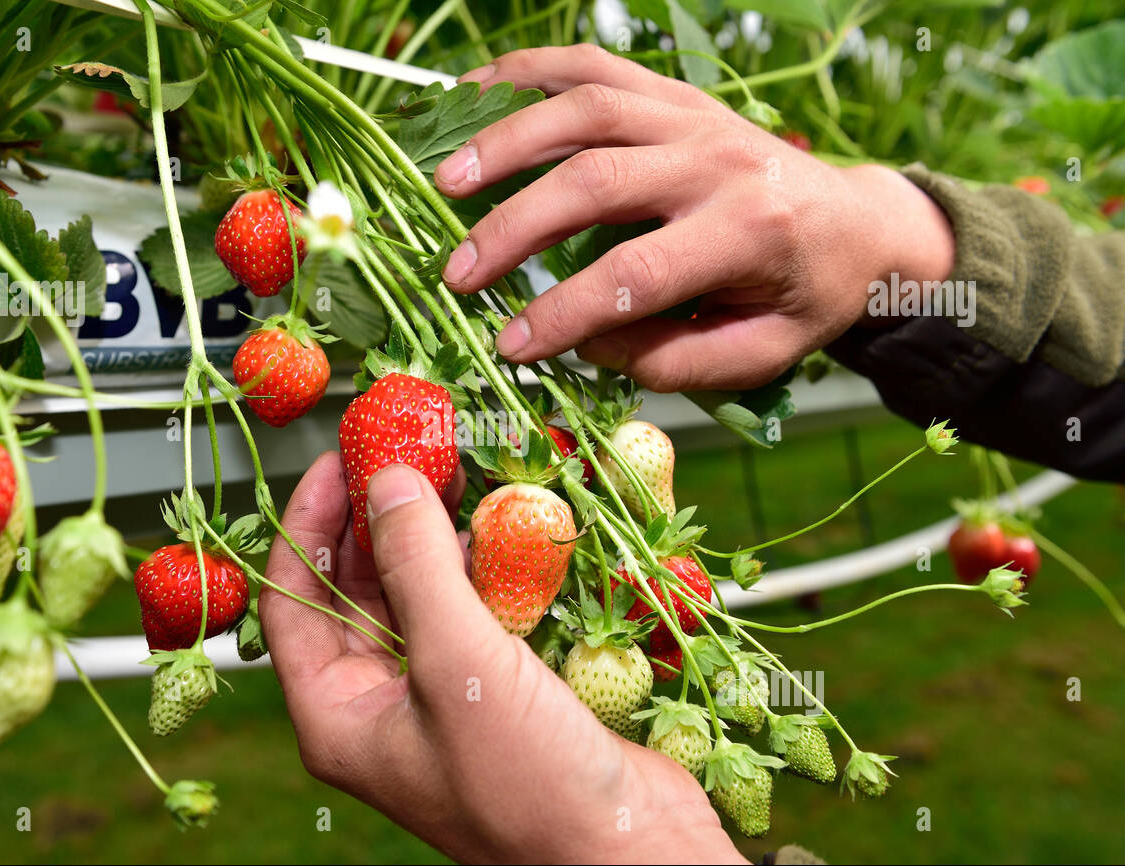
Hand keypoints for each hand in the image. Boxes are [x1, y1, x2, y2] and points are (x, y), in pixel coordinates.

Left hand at [260, 452, 745, 863]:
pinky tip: (497, 526)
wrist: (629, 851)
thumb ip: (417, 566)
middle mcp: (379, 706)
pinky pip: (468, 612)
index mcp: (339, 716)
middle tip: (402, 453)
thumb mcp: (456, 664)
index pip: (292, 602)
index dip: (306, 526)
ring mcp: (437, 697)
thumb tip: (386, 483)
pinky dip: (479, 567)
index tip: (335, 464)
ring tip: (451, 473)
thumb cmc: (529, 787)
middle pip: (355, 592)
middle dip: (376, 520)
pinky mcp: (493, 689)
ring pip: (416, 597)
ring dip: (432, 536)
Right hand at [435, 44, 955, 392]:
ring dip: (506, 140)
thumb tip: (587, 343)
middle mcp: (719, 159)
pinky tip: (473, 97)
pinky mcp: (674, 93)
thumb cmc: (807, 296)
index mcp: (748, 232)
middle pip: (596, 179)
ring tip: (444, 180)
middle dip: (515, 227)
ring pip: (585, 107)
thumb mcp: (762, 352)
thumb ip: (675, 361)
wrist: (859, 221)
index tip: (510, 345)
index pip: (637, 274)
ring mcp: (693, 115)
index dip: (565, 312)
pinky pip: (593, 66)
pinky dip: (527, 73)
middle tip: (457, 273)